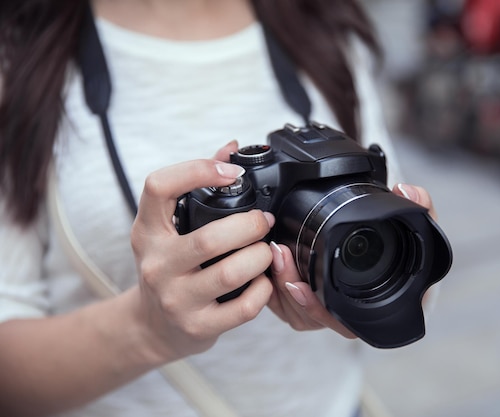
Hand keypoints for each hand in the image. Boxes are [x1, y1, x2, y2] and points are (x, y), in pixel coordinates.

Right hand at [129, 142, 273, 362]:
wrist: (153, 327)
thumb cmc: (169, 268)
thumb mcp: (171, 228)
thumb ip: (199, 186)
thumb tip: (230, 148)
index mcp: (147, 230)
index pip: (158, 187)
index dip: (197, 170)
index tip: (231, 172)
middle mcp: (156, 263)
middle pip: (210, 237)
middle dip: (250, 225)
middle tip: (263, 221)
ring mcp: (175, 298)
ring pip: (230, 272)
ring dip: (260, 257)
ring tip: (266, 250)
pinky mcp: (197, 326)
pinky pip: (243, 307)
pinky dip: (262, 290)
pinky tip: (262, 280)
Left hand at [267, 182, 438, 337]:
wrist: (392, 252)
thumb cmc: (404, 248)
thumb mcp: (417, 227)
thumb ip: (422, 207)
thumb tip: (406, 192)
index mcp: (376, 309)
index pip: (342, 323)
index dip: (317, 308)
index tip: (298, 285)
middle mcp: (351, 317)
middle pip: (310, 318)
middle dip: (289, 290)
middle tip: (280, 256)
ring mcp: (329, 313)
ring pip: (295, 313)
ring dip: (279, 284)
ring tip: (274, 253)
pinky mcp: (311, 306)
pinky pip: (287, 306)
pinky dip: (275, 286)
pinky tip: (271, 263)